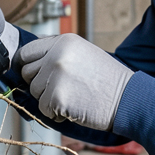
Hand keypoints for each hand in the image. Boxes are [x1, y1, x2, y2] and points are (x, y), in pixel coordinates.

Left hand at [14, 35, 131, 130]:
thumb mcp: (82, 53)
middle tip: (62, 89)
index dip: (26, 65)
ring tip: (72, 97)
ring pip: (34, 91)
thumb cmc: (106, 79)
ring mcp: (55, 75)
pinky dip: (55, 113)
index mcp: (63, 41)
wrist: (127, 99)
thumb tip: (27, 59)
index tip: (33, 75)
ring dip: (48, 99)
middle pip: (28, 73)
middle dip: (40, 84)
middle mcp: (56, 55)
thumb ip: (56, 52)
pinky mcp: (57, 97)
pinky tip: (73, 108)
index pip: (27, 52)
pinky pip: (43, 108)